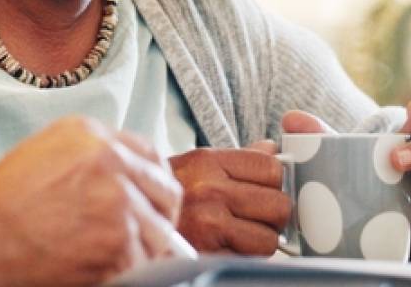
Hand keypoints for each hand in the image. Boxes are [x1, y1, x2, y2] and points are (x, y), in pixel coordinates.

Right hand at [0, 116, 191, 286]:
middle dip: (158, 217)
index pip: (151, 155)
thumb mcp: (44, 155)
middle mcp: (111, 162)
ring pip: (159, 234)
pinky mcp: (121, 244)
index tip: (151, 201)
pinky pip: (144, 265)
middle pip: (166, 193)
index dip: (154, 183)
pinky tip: (98, 269)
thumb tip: (129, 181)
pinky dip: (127, 272)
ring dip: (142, 250)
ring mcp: (120, 203)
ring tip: (107, 256)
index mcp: (92, 135)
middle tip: (144, 237)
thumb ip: (90, 158)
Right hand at [169, 143, 289, 254]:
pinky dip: (245, 257)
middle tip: (254, 216)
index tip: (266, 190)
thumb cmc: (166, 196)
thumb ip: (235, 159)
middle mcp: (208, 189)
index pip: (271, 168)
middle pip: (278, 204)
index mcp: (206, 162)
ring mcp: (209, 222)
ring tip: (238, 233)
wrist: (132, 220)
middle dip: (272, 215)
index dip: (274, 182)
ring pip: (270, 237)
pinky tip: (228, 247)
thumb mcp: (194, 166)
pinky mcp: (210, 253)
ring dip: (259, 239)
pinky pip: (252, 259)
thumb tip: (271, 150)